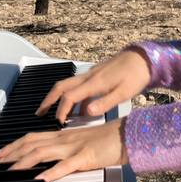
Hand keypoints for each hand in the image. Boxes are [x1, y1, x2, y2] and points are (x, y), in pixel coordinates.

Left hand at [0, 117, 128, 181]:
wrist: (126, 135)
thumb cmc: (107, 140)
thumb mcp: (81, 143)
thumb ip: (65, 150)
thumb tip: (50, 161)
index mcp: (63, 136)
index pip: (32, 138)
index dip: (14, 145)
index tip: (0, 152)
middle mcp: (64, 139)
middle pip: (32, 143)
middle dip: (11, 152)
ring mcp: (74, 147)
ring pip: (43, 152)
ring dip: (24, 161)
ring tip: (10, 169)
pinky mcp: (85, 157)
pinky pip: (66, 165)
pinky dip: (52, 172)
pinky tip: (41, 178)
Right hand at [34, 49, 151, 123]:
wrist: (142, 58)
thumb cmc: (135, 75)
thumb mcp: (124, 93)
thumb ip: (105, 103)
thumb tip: (87, 113)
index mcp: (94, 83)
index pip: (69, 97)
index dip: (61, 111)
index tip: (58, 123)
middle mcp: (88, 77)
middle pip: (60, 87)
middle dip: (48, 100)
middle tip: (38, 113)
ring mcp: (91, 75)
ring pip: (66, 85)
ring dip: (56, 98)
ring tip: (53, 113)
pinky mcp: (95, 75)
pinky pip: (77, 86)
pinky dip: (71, 97)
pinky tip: (77, 110)